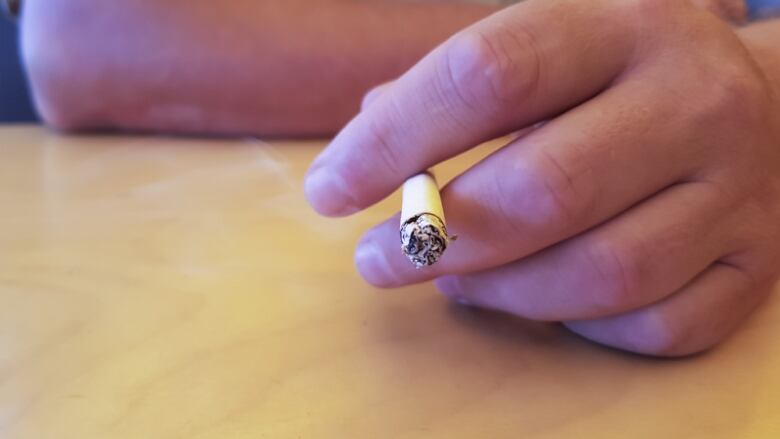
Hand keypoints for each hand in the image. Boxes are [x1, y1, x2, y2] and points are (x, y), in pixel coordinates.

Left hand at [304, 0, 779, 355]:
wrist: (764, 107)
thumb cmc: (620, 77)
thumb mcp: (546, 47)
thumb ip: (450, 89)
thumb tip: (361, 150)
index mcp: (624, 27)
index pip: (490, 76)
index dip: (394, 141)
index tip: (328, 189)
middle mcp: (695, 102)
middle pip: (544, 190)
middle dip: (436, 240)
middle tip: (374, 260)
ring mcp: (738, 192)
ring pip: (600, 275)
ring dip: (500, 293)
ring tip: (450, 279)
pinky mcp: (756, 268)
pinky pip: (654, 326)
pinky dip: (576, 326)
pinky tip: (537, 297)